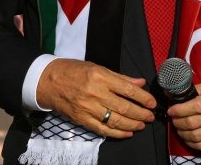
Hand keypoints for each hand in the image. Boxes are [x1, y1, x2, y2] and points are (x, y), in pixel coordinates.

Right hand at [36, 59, 156, 138]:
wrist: (48, 81)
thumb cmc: (73, 71)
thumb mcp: (97, 67)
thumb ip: (119, 77)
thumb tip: (139, 82)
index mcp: (100, 76)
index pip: (127, 89)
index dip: (142, 98)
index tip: (152, 102)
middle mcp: (95, 93)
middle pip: (124, 107)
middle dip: (141, 113)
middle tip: (151, 116)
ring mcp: (88, 108)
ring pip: (115, 120)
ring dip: (132, 124)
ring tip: (142, 124)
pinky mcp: (82, 119)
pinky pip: (103, 129)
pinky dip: (117, 133)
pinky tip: (127, 133)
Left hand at [166, 81, 200, 150]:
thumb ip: (194, 89)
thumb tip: (172, 92)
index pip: (197, 106)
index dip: (181, 109)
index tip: (173, 109)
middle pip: (194, 122)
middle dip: (178, 122)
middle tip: (174, 118)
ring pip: (197, 135)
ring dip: (183, 133)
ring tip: (179, 128)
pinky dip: (192, 143)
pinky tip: (188, 137)